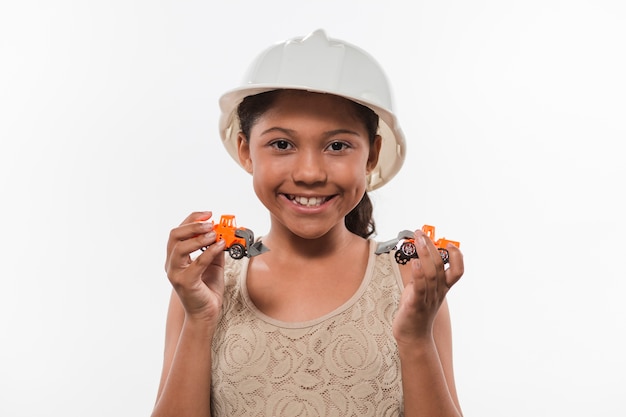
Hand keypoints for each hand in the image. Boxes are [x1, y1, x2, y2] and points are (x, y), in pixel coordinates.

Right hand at [165, 211, 225, 322]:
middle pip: (174, 236)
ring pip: (180, 248)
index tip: (208, 214)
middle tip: (210, 223)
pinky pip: (197, 263)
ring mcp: (175, 274)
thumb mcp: (214, 263)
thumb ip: (215, 248)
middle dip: (193, 225)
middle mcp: (171, 264)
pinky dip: (209, 251)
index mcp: (175, 257)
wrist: (207, 313)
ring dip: (199, 237)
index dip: (192, 219)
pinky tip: (220, 246)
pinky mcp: (185, 283)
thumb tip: (223, 231)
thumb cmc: (208, 288)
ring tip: (214, 233)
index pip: (178, 231)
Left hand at [392, 230, 463, 344]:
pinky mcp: (416, 305)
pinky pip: (420, 288)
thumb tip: (417, 258)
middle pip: (441, 266)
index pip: (457, 271)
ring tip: (418, 240)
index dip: (457, 256)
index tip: (450, 243)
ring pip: (432, 274)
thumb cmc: (416, 313)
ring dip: (425, 254)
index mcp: (442, 288)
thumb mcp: (420, 290)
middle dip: (431, 246)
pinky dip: (418, 274)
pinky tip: (414, 263)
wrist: (412, 338)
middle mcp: (438, 292)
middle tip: (421, 233)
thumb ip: (421, 275)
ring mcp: (428, 299)